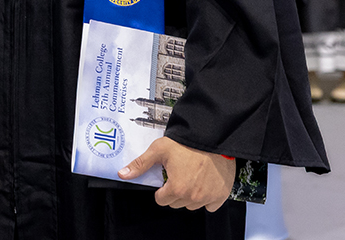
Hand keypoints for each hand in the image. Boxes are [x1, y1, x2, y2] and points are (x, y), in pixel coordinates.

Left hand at [118, 137, 234, 211]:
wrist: (213, 137)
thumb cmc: (186, 143)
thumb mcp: (159, 150)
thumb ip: (141, 164)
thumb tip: (123, 174)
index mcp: (177, 189)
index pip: (161, 200)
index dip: (161, 189)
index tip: (166, 178)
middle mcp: (193, 197)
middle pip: (176, 203)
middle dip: (174, 192)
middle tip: (179, 174)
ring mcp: (208, 197)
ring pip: (192, 205)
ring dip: (190, 195)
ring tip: (191, 176)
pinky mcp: (221, 195)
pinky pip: (210, 206)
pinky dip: (207, 197)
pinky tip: (204, 183)